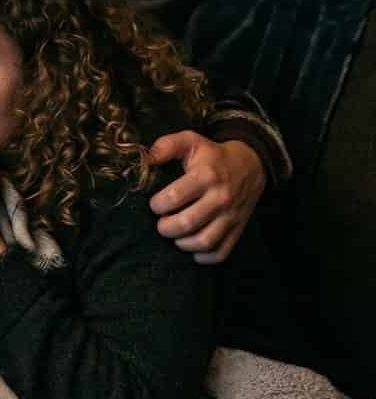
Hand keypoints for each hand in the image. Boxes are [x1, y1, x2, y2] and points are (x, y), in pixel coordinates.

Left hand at [147, 132, 263, 263]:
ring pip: (204, 242)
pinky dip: (204, 257)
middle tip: (161, 223)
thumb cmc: (213, 155)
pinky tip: (192, 248)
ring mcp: (231, 215)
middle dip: (165, 227)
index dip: (157, 205)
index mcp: (206, 176)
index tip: (155, 204)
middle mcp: (220, 198)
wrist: (251, 164)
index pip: (174, 198)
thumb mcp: (191, 141)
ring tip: (175, 235)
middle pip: (186, 224)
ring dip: (182, 244)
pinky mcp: (238, 228)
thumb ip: (166, 146)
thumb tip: (147, 159)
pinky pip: (221, 252)